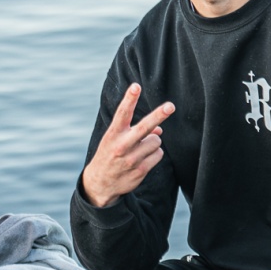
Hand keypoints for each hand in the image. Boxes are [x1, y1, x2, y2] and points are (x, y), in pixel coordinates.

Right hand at [80, 84, 174, 207]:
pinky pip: (158, 155)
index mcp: (113, 134)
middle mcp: (122, 146)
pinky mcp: (140, 171)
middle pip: (144, 127)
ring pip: (156, 140)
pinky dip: (155, 154)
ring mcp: (131, 159)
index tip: (136, 86)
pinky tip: (144, 158)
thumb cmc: (111, 154)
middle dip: (158, 115)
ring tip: (141, 148)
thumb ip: (135, 130)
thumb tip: (159, 129)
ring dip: (153, 142)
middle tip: (170, 106)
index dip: (130, 99)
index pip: (123, 113)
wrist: (100, 183)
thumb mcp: (116, 139)